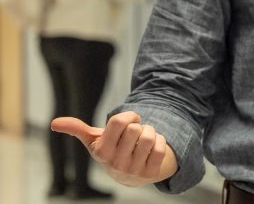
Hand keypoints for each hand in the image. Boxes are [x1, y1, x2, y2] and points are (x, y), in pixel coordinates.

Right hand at [51, 112, 177, 187]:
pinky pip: (161, 147)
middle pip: (136, 129)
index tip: (129, 121)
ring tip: (144, 139)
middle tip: (136, 134)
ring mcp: (133, 170)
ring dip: (151, 132)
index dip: (129, 116)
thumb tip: (54, 123)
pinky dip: (161, 141)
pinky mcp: (150, 174)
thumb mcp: (93, 140)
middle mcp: (115, 163)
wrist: (130, 174)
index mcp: (101, 152)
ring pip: (149, 137)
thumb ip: (77, 129)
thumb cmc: (111, 150)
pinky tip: (153, 148)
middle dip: (140, 126)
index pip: (119, 121)